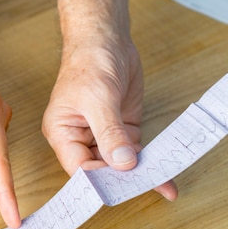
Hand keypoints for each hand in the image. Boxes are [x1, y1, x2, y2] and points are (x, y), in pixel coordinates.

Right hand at [41, 41, 177, 199]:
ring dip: (140, 174)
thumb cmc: (88, 62)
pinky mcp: (122, 130)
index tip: (121, 189)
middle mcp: (79, 138)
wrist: (105, 38)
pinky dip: (149, 162)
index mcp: (62, 133)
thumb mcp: (98, 99)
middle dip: (123, 180)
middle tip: (148, 186)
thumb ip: (110, 133)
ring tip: (163, 184)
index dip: (99, 181)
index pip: (79, 168)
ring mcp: (102, 135)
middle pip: (100, 170)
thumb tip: (122, 163)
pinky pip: (134, 152)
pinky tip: (165, 175)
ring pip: (119, 164)